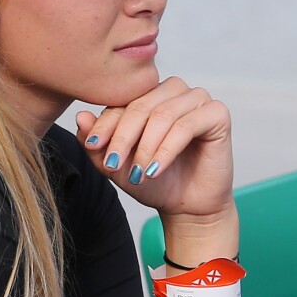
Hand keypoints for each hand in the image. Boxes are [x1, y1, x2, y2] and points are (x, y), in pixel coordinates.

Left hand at [75, 76, 234, 222]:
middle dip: (123, 138)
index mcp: (148, 95)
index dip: (105, 125)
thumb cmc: (153, 180)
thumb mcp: (116, 165)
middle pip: (140, 106)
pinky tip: (156, 169)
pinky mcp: (217, 114)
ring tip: (138, 174)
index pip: (121, 102)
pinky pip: (187, 125)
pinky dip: (167, 149)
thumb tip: (80, 117)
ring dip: (146, 147)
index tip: (92, 145)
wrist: (186, 206)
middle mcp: (172, 90)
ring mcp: (197, 99)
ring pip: (162, 115)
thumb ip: (97, 142)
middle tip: (113, 164)